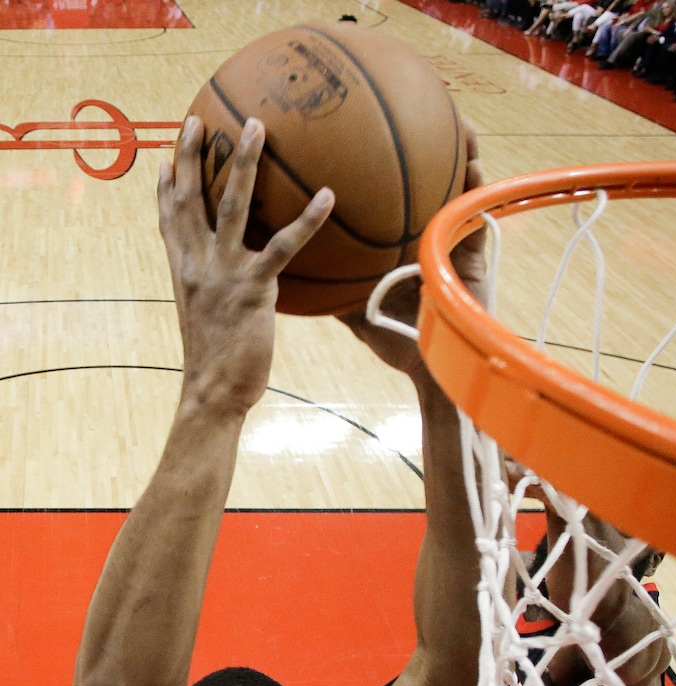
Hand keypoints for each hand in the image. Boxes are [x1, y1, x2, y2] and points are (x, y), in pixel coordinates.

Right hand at [158, 116, 333, 414]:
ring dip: (243, 161)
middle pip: (190, 198)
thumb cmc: (215, 362)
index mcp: (183, 271)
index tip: (164, 155)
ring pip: (231, 204)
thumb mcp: (205, 319)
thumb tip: (233, 288)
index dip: (165, 186)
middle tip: (198, 119)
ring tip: (256, 126)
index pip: (169, 220)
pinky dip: (307, 220)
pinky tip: (327, 196)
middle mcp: (197, 264)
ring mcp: (223, 272)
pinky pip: (284, 246)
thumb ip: (213, 293)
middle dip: (191, 155)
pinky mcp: (253, 288)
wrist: (212, 391)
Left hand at [338, 119, 486, 385]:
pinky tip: (473, 160)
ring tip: (454, 117)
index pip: (396, 207)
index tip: (373, 144)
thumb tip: (298, 277)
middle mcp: (428, 240)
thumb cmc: (400, 345)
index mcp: (403, 250)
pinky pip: (475, 213)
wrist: (433, 373)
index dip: (388, 177)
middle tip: (413, 111)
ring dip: (458, 154)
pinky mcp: (471, 255)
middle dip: (425, 153)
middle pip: (427, 189)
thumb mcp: (358, 312)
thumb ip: (335, 289)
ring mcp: (452, 245)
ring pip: (456, 190)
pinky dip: (476, 185)